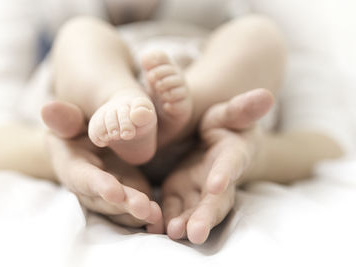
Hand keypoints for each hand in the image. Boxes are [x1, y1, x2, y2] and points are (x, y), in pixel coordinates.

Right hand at [42, 101, 162, 232]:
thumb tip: (47, 109)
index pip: (81, 177)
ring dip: (135, 214)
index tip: (115, 191)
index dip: (97, 185)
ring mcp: (103, 195)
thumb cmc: (79, 126)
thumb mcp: (72, 119)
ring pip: (117, 209)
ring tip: (156, 215)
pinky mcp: (119, 198)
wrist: (89, 139)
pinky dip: (143, 216)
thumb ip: (65, 118)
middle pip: (102, 200)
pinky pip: (129, 211)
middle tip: (144, 208)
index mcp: (70, 165)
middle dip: (122, 205)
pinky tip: (159, 218)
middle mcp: (85, 186)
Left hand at [161, 89, 273, 243]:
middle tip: (195, 233)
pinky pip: (174, 208)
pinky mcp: (179, 191)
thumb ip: (242, 109)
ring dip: (185, 223)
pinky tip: (154, 227)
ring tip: (174, 233)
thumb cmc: (224, 124)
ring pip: (194, 209)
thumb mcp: (230, 113)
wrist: (211, 140)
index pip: (230, 165)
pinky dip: (166, 219)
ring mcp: (197, 188)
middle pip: (215, 200)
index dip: (225, 174)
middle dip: (205, 215)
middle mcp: (217, 178)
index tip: (217, 185)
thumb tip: (266, 96)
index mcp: (232, 155)